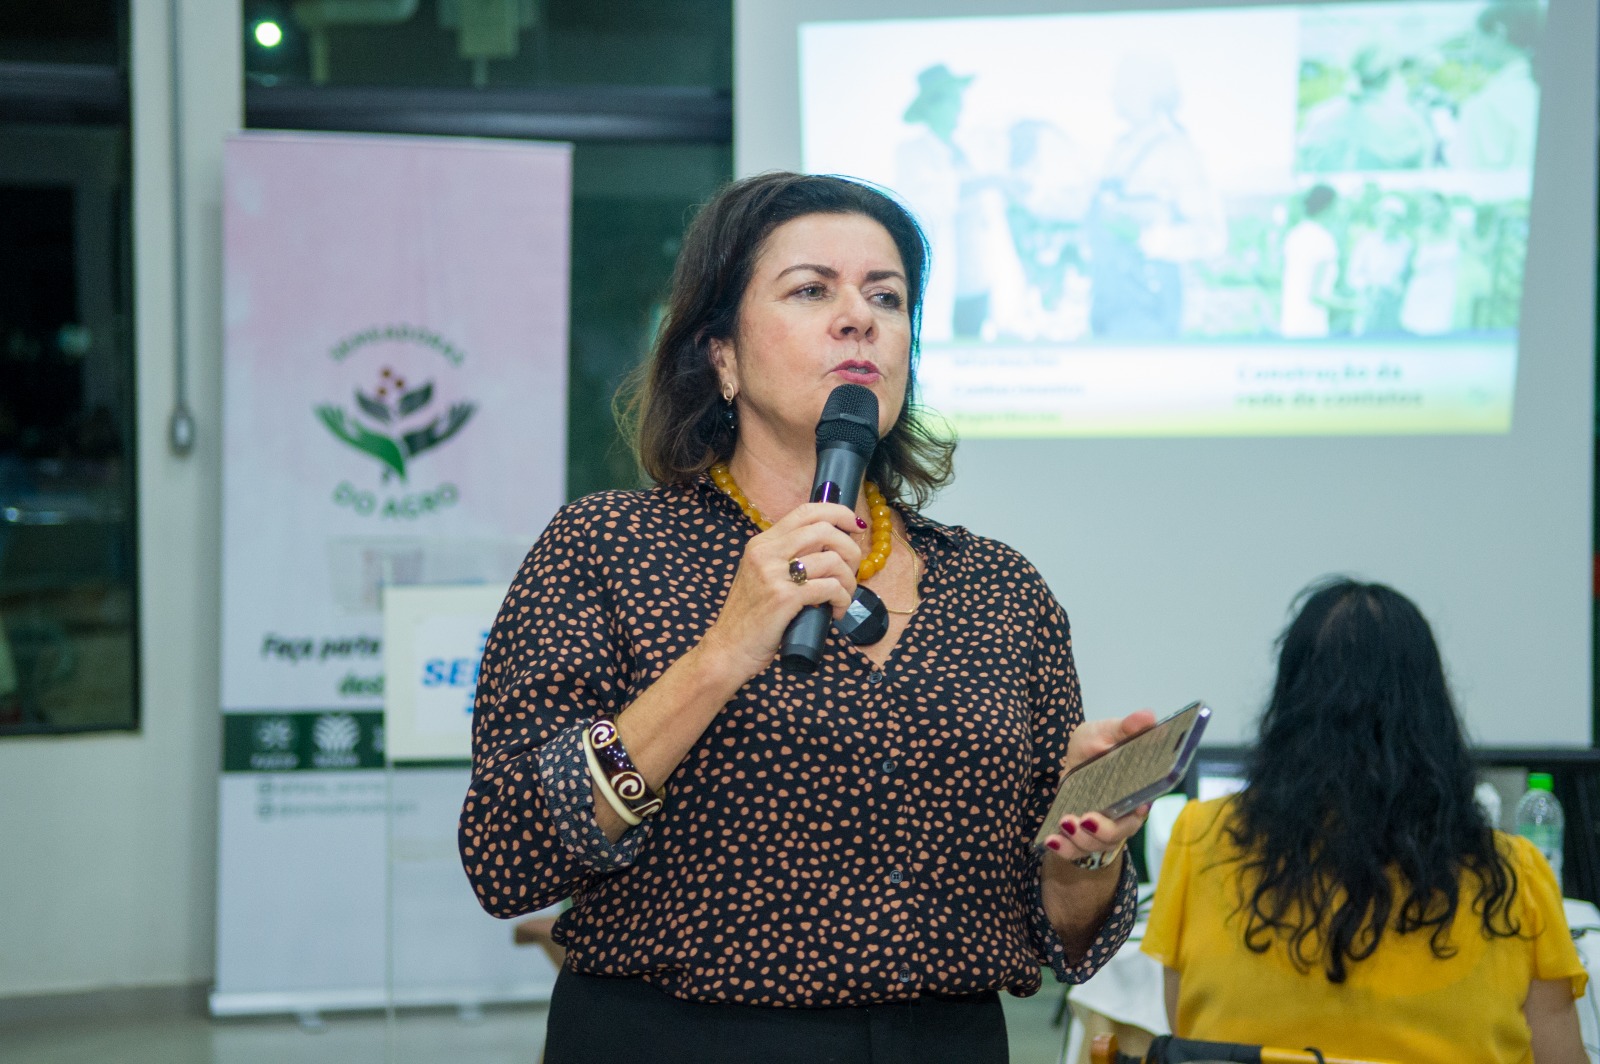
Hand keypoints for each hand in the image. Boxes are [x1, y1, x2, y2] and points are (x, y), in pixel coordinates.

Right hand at [699, 501, 862, 681]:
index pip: (806, 511)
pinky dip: (842, 599)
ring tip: (844, 597)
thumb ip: (787, 558)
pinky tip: (837, 611)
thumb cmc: (751, 617)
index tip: (855, 526)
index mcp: (762, 543)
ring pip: (832, 560)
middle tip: (853, 570)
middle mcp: (766, 552)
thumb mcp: (762, 576)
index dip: (837, 513)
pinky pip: (830, 588)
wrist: (728, 648)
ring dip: (849, 580)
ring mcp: (774, 574)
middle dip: (850, 549)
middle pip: (824, 530)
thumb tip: (830, 548)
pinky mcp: (784, 597)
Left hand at [1039, 709, 1156, 870]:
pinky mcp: (1083, 838)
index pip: (1144, 803)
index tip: (1135, 809)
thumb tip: (1147, 716)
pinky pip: (1077, 853)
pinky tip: (1052, 840)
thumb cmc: (1093, 749)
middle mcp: (1123, 812)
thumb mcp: (1105, 732)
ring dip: (1081, 840)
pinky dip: (1064, 850)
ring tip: (1065, 823)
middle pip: (1122, 832)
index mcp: (1136, 788)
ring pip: (1099, 845)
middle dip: (1104, 831)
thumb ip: (1124, 728)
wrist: (1072, 766)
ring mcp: (1103, 828)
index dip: (1138, 811)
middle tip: (1086, 819)